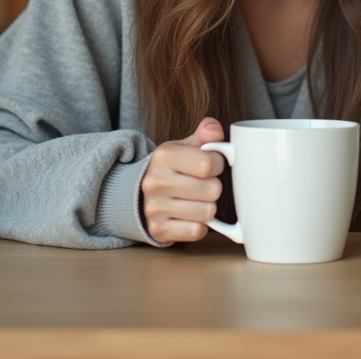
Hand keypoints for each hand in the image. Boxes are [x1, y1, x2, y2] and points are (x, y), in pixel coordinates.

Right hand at [140, 118, 225, 242]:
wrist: (142, 194)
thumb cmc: (173, 168)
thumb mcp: (185, 147)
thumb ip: (205, 135)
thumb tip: (214, 129)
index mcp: (164, 156)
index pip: (209, 163)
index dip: (218, 164)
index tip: (211, 166)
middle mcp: (155, 182)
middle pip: (212, 190)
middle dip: (214, 187)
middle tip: (203, 185)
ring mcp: (155, 208)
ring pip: (207, 213)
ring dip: (208, 208)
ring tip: (196, 200)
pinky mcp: (158, 230)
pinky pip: (197, 231)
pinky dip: (199, 226)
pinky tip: (189, 216)